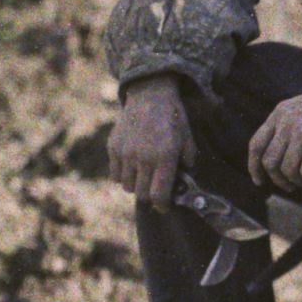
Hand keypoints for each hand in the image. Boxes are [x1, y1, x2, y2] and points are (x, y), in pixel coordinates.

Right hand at [108, 75, 196, 208]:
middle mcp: (143, 157)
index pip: (158, 194)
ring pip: (127, 186)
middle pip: (142, 194)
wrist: (150, 95)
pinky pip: (115, 174)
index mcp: (164, 156)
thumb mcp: (187, 138)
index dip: (162, 206)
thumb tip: (182, 182)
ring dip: (136, 185)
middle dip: (150, 195)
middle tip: (155, 189)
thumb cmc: (172, 118)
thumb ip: (187, 162)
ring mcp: (125, 153)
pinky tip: (132, 166)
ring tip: (144, 175)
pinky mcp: (113, 147)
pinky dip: (123, 175)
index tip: (164, 207)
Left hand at [248, 80, 301, 192]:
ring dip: (298, 182)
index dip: (253, 167)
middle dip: (278, 180)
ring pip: (288, 171)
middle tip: (291, 186)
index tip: (259, 181)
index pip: (256, 145)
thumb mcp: (299, 108)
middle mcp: (287, 123)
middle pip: (270, 162)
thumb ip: (284, 126)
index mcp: (279, 113)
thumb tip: (273, 161)